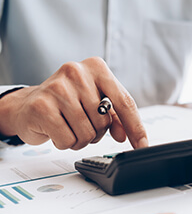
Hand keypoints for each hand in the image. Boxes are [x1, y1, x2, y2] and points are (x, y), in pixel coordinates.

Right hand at [0, 57, 147, 149]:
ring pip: (87, 134)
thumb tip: (125, 135)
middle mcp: (77, 72)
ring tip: (68, 126)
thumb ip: (114, 117)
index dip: (136, 128)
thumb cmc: (66, 103)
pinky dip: (65, 143)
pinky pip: (68, 140)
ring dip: (80, 139)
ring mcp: (58, 88)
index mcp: (96, 68)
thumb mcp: (94, 103)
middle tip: (81, 123)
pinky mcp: (42, 106)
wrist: (28, 104)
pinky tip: (56, 129)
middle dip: (96, 132)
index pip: (125, 102)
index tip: (142, 145)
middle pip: (105, 122)